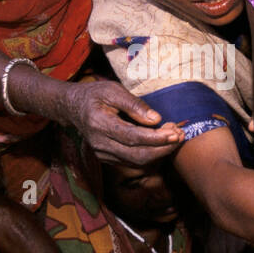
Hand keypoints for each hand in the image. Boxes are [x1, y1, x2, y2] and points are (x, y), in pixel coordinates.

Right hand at [63, 79, 182, 166]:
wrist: (72, 108)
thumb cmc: (94, 95)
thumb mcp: (113, 90)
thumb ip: (134, 105)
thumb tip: (156, 119)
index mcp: (99, 124)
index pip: (132, 137)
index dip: (156, 138)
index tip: (175, 133)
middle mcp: (99, 144)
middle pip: (137, 155)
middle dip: (163, 148)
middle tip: (181, 136)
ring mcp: (102, 154)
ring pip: (137, 161)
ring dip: (159, 152)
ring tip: (175, 137)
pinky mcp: (107, 159)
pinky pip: (132, 161)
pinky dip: (150, 154)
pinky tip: (162, 142)